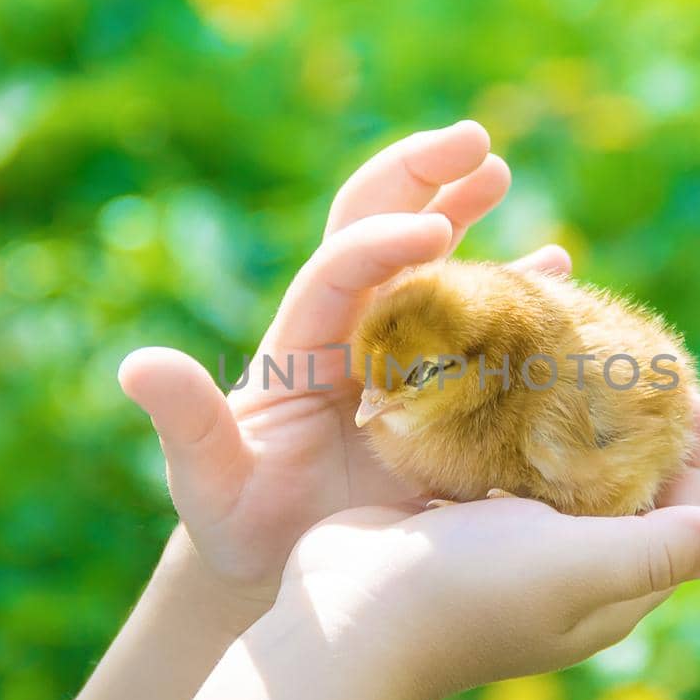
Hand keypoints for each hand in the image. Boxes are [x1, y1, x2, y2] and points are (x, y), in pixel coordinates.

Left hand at [117, 120, 572, 608]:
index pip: (339, 269)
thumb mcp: (210, 483)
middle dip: (422, 176)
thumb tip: (140, 365)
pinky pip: (484, 321)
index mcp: (302, 341)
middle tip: (476, 141)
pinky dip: (519, 288)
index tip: (433, 229)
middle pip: (380, 225)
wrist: (292, 559)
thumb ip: (188, 426)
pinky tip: (559, 266)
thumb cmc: (246, 525)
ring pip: (434, 257)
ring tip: (499, 169)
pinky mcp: (446, 382)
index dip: (381, 243)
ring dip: (464, 207)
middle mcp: (351, 328)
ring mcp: (402, 349)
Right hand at [267, 390, 699, 699]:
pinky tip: (506, 372)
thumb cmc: (467, 594)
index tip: (684, 383)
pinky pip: (501, 463)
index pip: (683, 513)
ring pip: (560, 467)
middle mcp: (569, 571)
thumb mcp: (576, 567)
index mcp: (611, 591)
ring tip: (570, 347)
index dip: (694, 449)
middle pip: (624, 484)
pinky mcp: (458, 522)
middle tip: (624, 351)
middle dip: (632, 422)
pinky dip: (513, 422)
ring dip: (569, 413)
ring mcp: (510, 548)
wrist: (346, 620)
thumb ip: (657, 550)